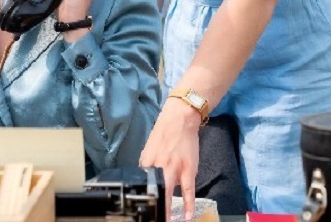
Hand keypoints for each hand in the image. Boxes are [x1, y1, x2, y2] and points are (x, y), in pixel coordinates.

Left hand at [140, 98, 201, 221]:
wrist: (179, 119)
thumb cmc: (164, 133)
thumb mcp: (149, 148)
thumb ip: (148, 165)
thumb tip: (148, 178)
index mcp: (147, 162)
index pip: (142, 184)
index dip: (143, 198)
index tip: (144, 208)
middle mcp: (158, 166)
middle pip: (154, 191)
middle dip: (154, 206)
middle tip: (154, 218)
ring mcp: (174, 168)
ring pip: (169, 193)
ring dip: (168, 210)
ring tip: (167, 221)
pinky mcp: (188, 169)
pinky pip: (188, 190)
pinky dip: (188, 204)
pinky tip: (188, 215)